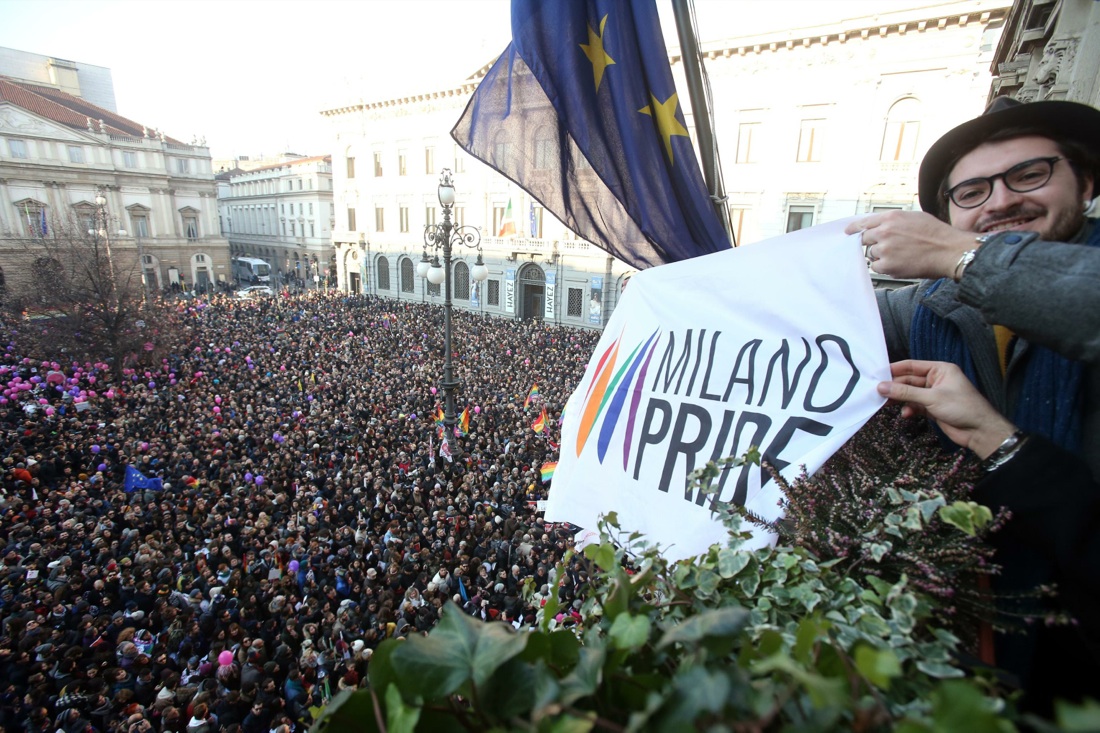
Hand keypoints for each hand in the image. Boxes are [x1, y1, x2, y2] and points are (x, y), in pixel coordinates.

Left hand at [844, 211, 975, 279]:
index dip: (854, 228)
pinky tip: (900, 263)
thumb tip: (880, 226)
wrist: (949, 250)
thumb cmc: (936, 234)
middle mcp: (884, 232)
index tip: (848, 232)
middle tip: (885, 247)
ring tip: (901, 255)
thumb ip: (894, 221)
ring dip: (881, 255)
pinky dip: (885, 267)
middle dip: (872, 243)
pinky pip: (877, 267)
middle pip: (864, 239)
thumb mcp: (914, 217)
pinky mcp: (887, 265)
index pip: (863, 222)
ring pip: (872, 254)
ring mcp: (884, 249)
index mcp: (891, 218)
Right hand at [877, 360, 1015, 458]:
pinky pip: (915, 406)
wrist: (979, 431)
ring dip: (900, 400)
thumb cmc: (961, 407)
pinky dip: (909, 409)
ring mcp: (934, 395)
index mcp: (940, 370)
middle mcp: (936, 380)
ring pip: (910, 394)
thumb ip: (905, 392)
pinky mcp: (933, 408)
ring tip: (885, 404)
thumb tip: (881, 387)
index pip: (912, 366)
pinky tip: (906, 415)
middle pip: (909, 381)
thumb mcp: (932, 398)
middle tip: (877, 392)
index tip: (876, 374)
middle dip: (895, 387)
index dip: (894, 369)